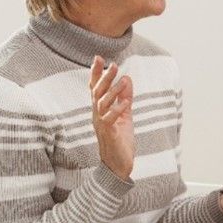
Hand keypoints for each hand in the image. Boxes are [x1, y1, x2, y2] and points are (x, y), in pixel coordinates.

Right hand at [90, 55, 134, 179]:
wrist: (118, 164)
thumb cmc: (120, 139)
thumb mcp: (125, 115)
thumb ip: (125, 97)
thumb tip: (127, 78)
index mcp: (100, 109)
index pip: (95, 88)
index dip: (96, 73)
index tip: (98, 57)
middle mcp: (97, 114)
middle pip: (97, 92)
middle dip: (104, 78)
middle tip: (113, 65)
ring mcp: (101, 124)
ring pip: (102, 103)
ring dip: (113, 91)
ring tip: (123, 79)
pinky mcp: (108, 133)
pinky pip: (110, 119)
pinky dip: (118, 109)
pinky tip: (127, 102)